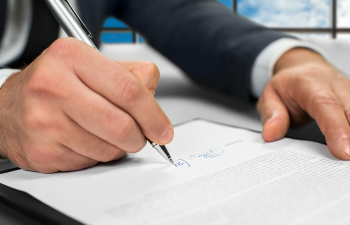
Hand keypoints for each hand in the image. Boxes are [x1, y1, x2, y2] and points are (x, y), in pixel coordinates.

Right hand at [0, 38, 173, 172]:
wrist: (8, 108)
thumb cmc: (53, 84)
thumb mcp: (90, 64)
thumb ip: (130, 76)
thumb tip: (153, 99)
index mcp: (70, 58)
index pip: (128, 90)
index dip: (153, 115)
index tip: (163, 129)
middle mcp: (53, 87)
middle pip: (121, 125)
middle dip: (140, 137)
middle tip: (141, 136)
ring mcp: (44, 122)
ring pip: (108, 149)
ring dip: (119, 146)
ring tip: (106, 132)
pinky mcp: (42, 151)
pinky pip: (90, 162)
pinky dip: (98, 155)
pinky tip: (86, 140)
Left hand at [258, 48, 349, 159]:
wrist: (303, 67)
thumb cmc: (289, 83)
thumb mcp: (269, 95)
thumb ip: (270, 114)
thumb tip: (271, 134)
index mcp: (310, 84)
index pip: (326, 105)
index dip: (337, 129)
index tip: (343, 152)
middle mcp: (335, 86)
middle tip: (349, 161)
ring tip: (348, 161)